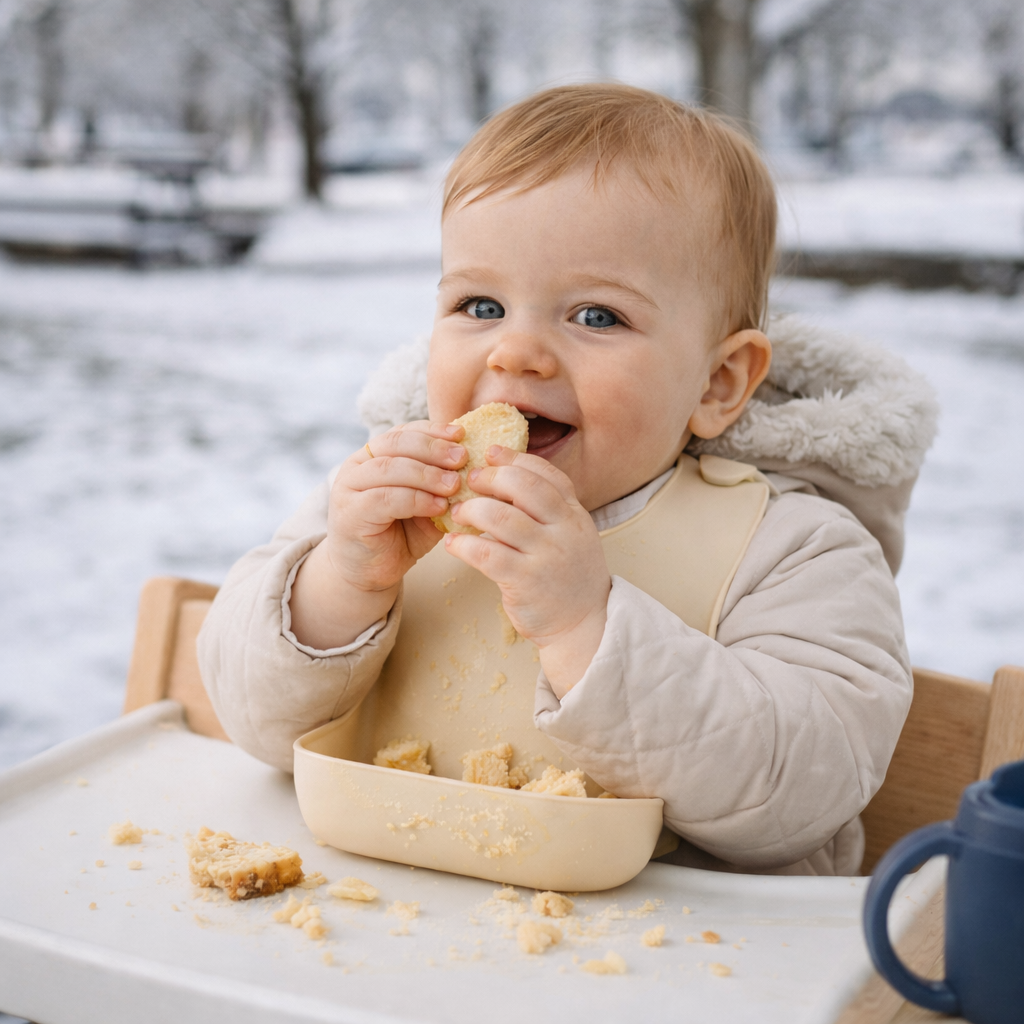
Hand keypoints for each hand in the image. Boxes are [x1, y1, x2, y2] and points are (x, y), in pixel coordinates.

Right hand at [289, 421, 466, 649]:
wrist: (370, 573)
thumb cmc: (401, 535)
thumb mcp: (428, 505)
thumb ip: (443, 485)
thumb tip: (478, 468)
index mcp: (374, 455)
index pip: (404, 431)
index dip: (433, 431)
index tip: (462, 435)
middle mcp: (357, 466)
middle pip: (396, 443)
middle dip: (434, 448)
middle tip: (463, 458)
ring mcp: (349, 488)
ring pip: (390, 468)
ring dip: (427, 474)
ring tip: (455, 485)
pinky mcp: (350, 513)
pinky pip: (386, 498)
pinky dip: (416, 499)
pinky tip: (438, 506)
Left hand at [443, 446, 610, 697]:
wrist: (584, 625)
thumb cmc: (567, 578)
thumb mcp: (571, 536)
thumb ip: (548, 510)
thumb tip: (506, 478)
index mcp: (575, 515)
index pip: (546, 474)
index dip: (515, 459)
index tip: (491, 453)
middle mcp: (564, 530)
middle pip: (523, 486)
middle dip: (489, 478)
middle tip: (469, 481)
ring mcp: (546, 556)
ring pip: (499, 517)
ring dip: (471, 510)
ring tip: (457, 513)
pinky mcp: (525, 581)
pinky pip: (485, 553)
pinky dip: (462, 545)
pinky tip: (452, 545)